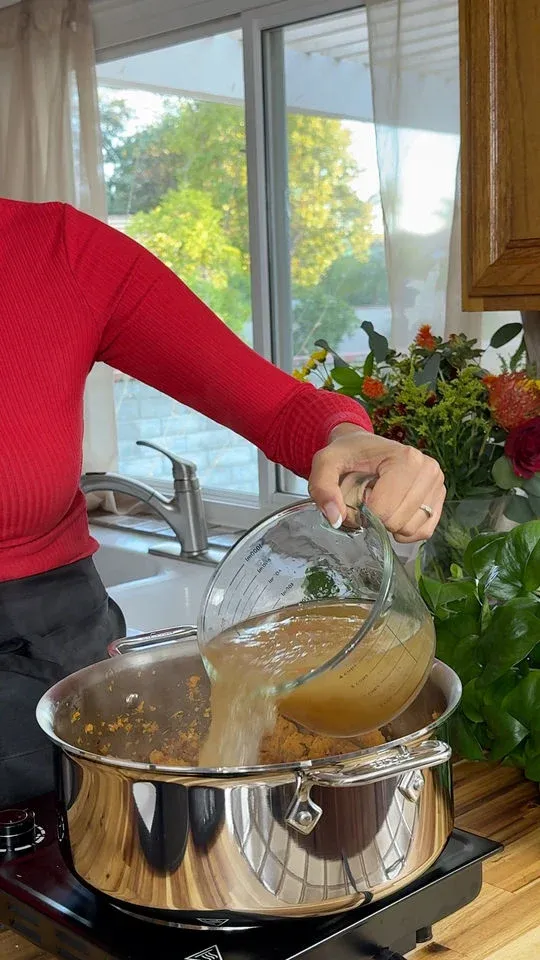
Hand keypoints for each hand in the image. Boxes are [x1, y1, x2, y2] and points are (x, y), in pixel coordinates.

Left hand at [308, 424, 445, 542]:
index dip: (362, 512)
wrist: (364, 446)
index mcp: (406, 459)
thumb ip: (323, 487)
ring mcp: (438, 485)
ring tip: (381, 503)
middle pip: (397, 522)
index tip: (357, 496)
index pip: (383, 509)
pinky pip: (423, 532)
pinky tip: (392, 515)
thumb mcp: (326, 463)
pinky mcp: (438, 500)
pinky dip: (405, 532)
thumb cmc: (348, 453)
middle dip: (375, 519)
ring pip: (410, 529)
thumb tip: (335, 518)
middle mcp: (428, 470)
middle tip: (367, 499)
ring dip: (389, 526)